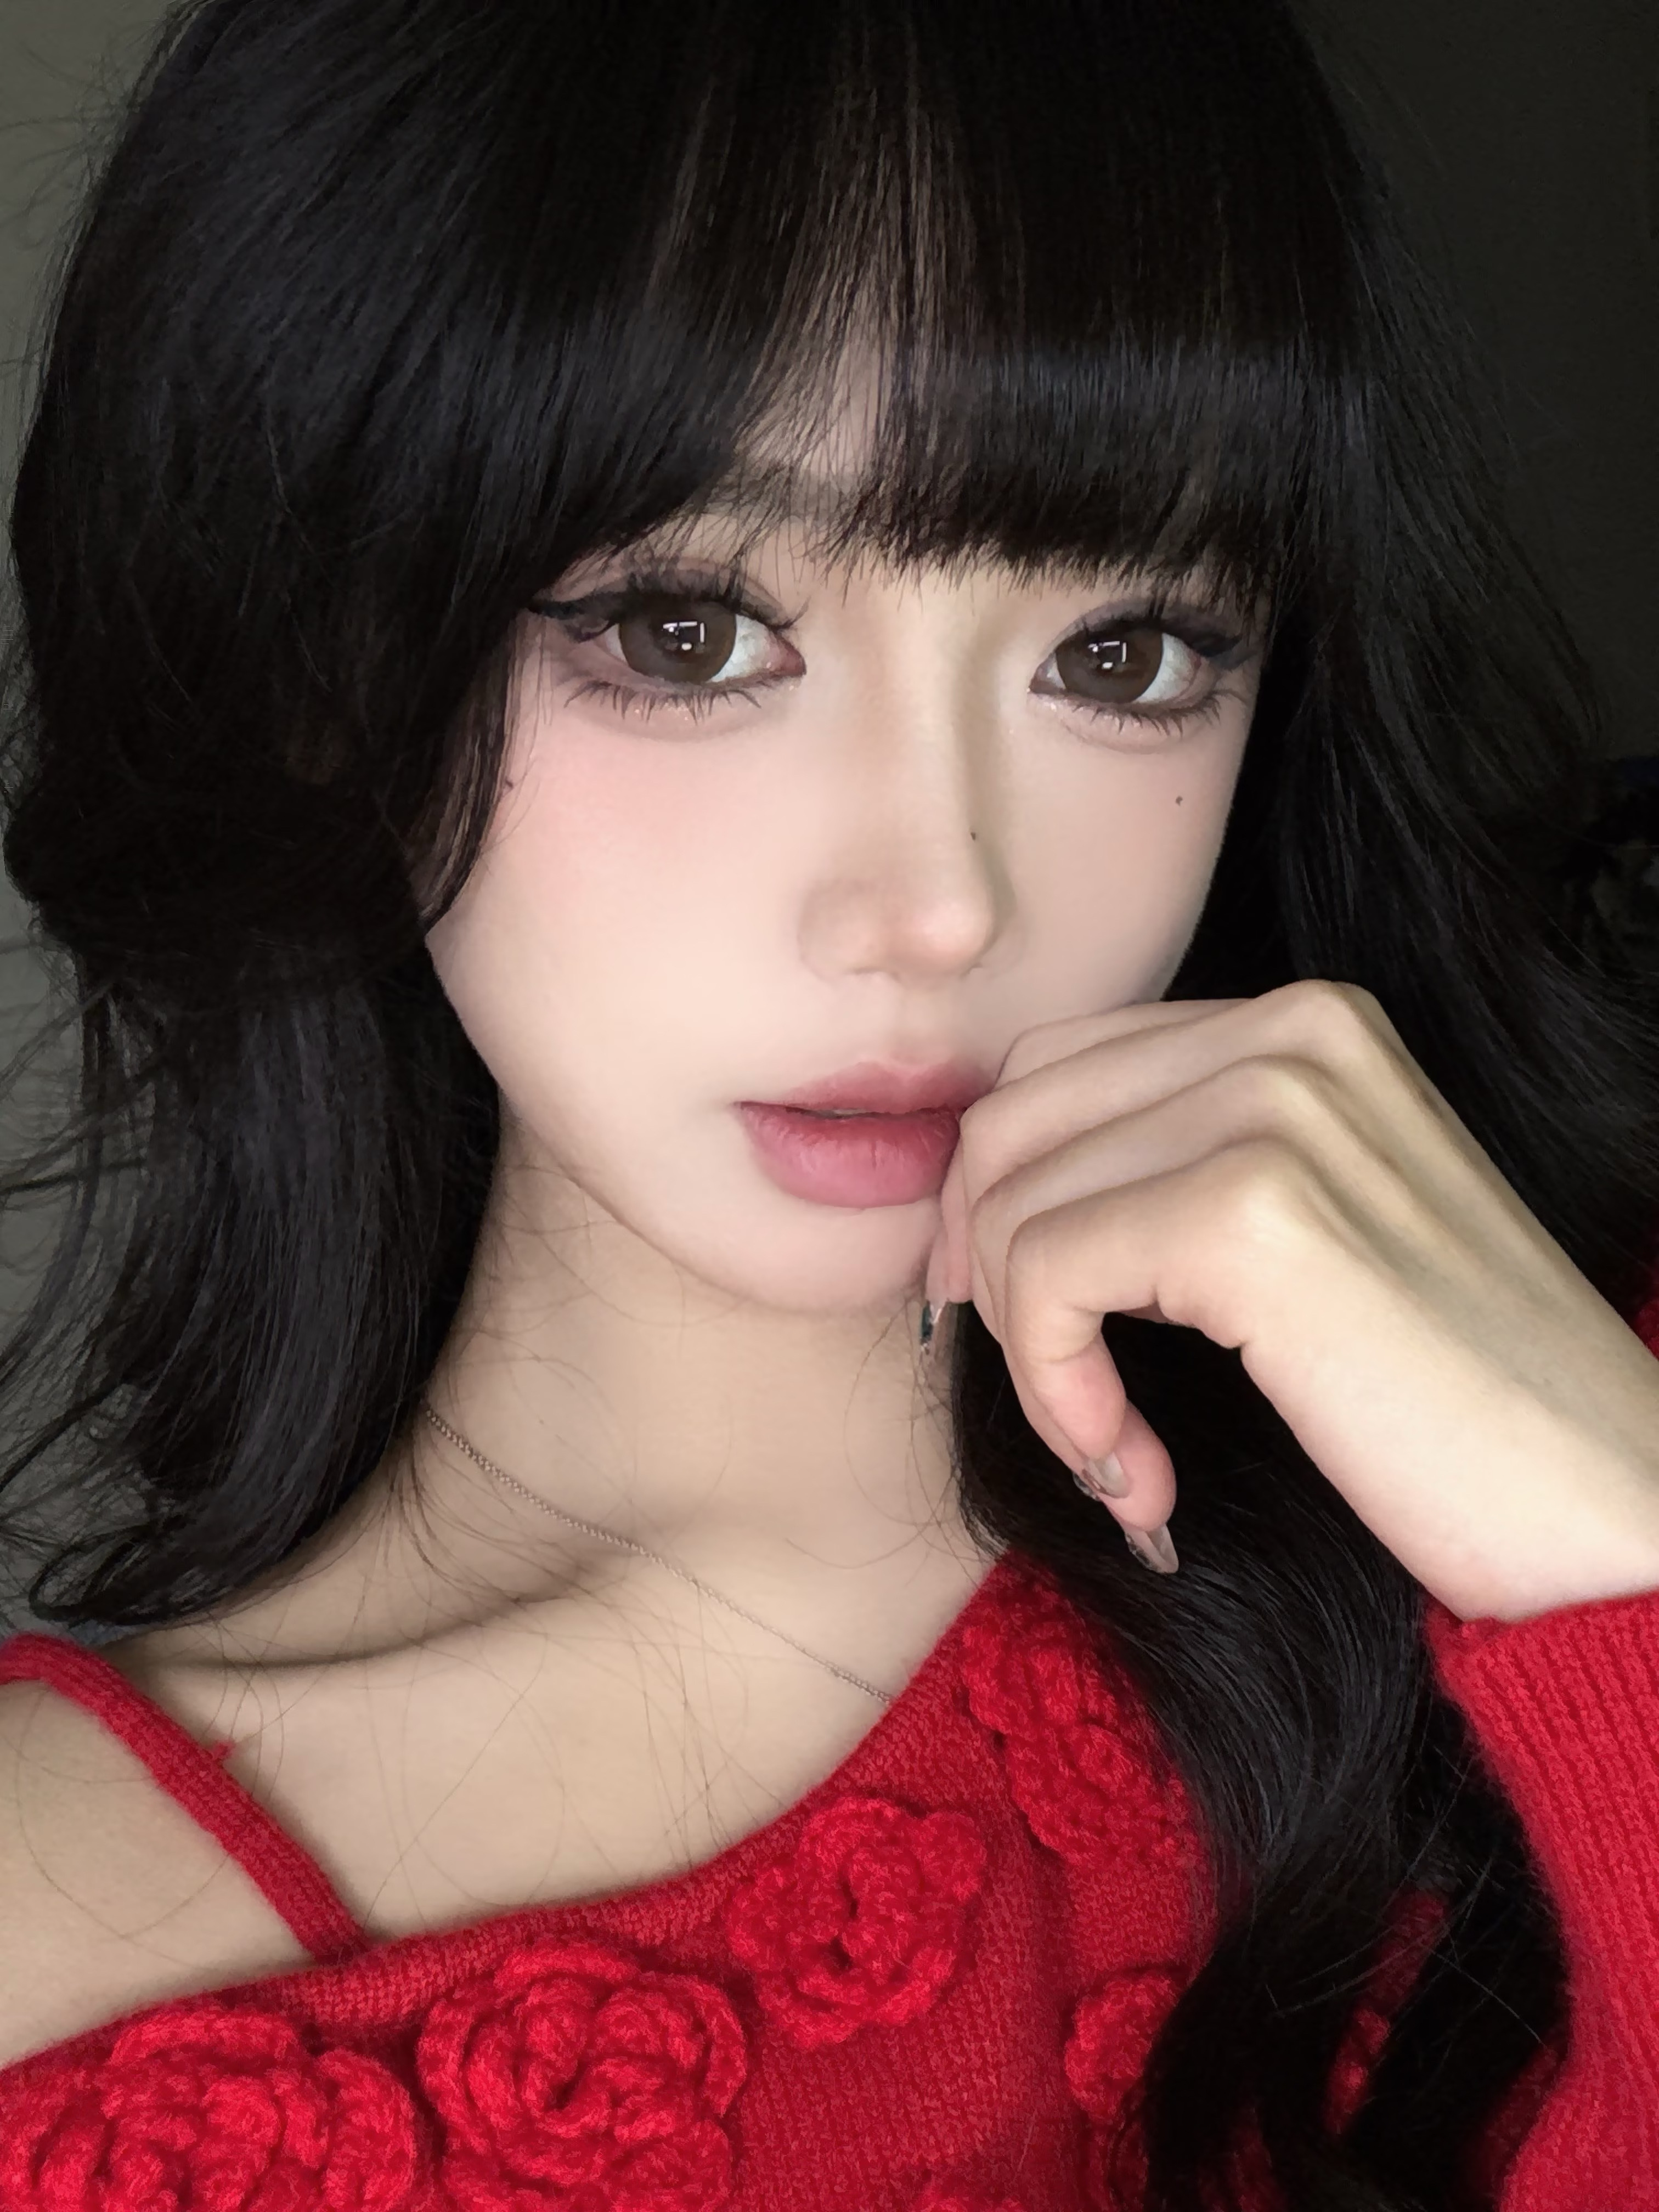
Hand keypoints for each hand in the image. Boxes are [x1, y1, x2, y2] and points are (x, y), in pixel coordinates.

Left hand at [925, 979, 1658, 1620]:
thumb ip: (1182, 1171)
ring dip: (1034, 1362)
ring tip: (1117, 1456)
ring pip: (1011, 1207)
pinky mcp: (1250, 1216)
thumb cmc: (1458, 1404)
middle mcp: (1292, 1034)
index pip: (1056, 1072)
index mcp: (1308, 1025)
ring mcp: (1276, 1111)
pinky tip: (1139, 1478)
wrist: (1606, 1516)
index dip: (1006, 1204)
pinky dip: (1059, 1397)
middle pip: (1012, 1122)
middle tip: (1061, 1399)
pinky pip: (1044, 1282)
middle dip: (993, 1273)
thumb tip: (990, 1191)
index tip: (1037, 1328)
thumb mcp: (1316, 1236)